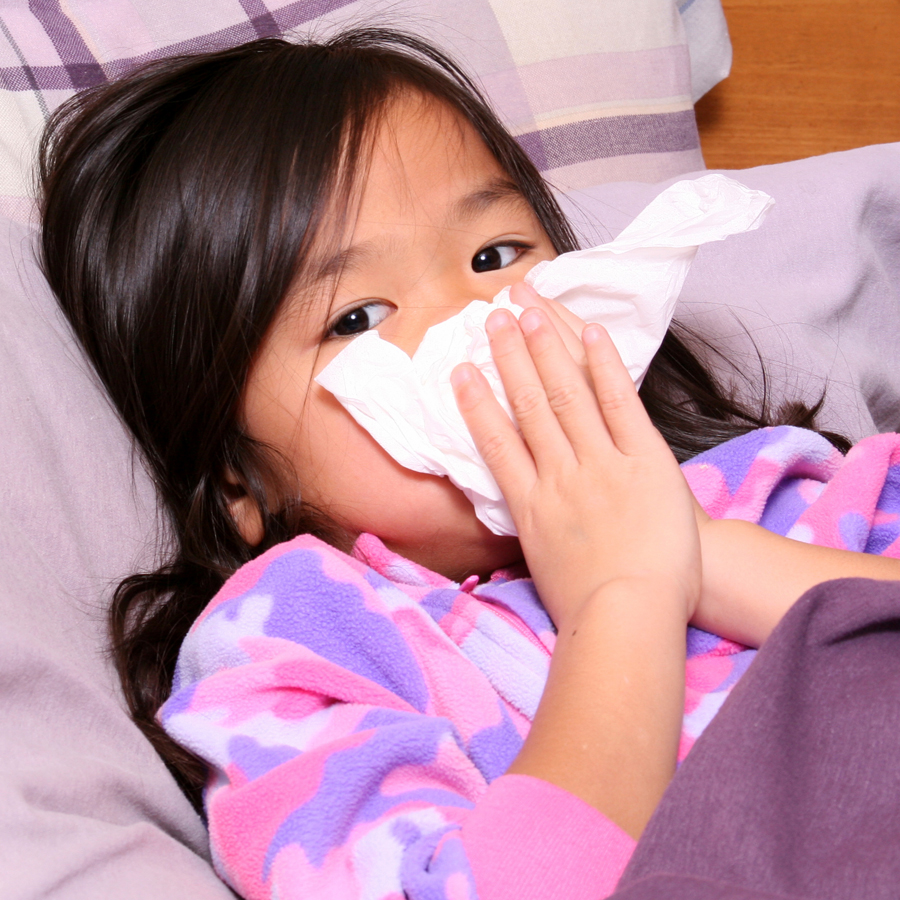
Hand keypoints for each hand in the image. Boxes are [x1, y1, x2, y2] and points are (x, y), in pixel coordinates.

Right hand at [451, 293, 700, 631]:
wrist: (633, 618)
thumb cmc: (588, 605)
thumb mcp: (544, 568)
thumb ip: (534, 529)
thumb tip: (525, 510)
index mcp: (531, 507)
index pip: (497, 444)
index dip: (477, 404)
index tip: (461, 372)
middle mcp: (559, 477)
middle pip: (529, 407)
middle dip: (509, 359)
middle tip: (493, 319)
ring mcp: (601, 466)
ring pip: (567, 397)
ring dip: (545, 351)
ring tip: (526, 313)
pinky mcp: (644, 463)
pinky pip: (621, 406)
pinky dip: (604, 367)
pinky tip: (588, 333)